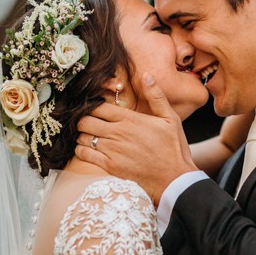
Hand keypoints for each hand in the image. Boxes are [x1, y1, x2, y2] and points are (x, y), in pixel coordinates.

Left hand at [75, 75, 197, 203]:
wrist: (174, 179)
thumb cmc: (173, 148)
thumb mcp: (170, 118)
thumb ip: (156, 96)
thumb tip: (146, 75)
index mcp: (130, 119)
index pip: (99, 107)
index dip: (92, 106)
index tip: (93, 107)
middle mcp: (117, 133)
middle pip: (86, 120)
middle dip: (83, 119)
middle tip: (87, 121)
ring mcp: (112, 150)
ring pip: (83, 137)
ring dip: (82, 134)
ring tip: (88, 134)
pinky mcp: (109, 166)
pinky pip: (84, 154)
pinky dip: (81, 150)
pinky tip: (87, 149)